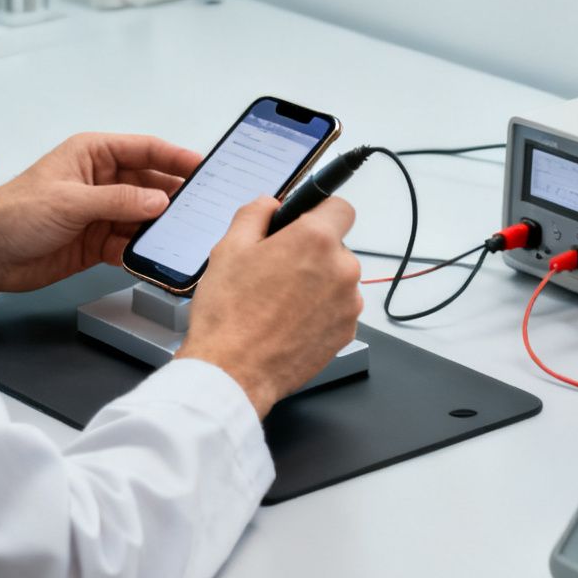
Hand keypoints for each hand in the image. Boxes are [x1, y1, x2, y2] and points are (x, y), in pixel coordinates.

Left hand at [0, 133, 200, 305]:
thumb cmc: (13, 214)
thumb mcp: (70, 201)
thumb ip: (119, 201)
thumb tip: (160, 200)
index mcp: (93, 155)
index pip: (145, 149)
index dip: (176, 157)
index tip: (204, 168)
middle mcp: (102, 181)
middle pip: (152, 185)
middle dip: (174, 198)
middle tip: (201, 208)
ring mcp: (102, 212)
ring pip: (145, 217)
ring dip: (160, 228)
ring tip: (182, 237)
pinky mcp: (99, 242)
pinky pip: (131, 244)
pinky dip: (141, 252)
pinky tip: (151, 258)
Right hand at [176, 196, 362, 417]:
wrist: (233, 372)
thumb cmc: (229, 315)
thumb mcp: (229, 248)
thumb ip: (255, 214)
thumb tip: (270, 204)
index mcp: (315, 240)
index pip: (340, 208)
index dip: (320, 211)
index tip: (305, 221)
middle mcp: (342, 269)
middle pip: (335, 247)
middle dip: (310, 253)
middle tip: (275, 269)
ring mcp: (349, 303)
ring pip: (337, 280)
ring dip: (316, 284)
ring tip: (277, 302)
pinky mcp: (347, 331)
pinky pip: (337, 309)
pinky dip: (318, 311)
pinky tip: (287, 322)